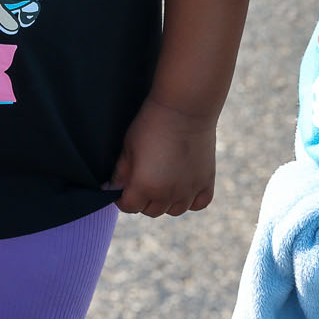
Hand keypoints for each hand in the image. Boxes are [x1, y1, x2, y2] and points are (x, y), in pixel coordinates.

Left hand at [106, 97, 216, 216]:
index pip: (129, 207)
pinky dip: (191, 200)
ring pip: (174, 210)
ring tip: (162, 184)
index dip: (122, 199)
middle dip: (142, 200)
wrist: (185, 108)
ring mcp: (189, 190)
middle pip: (151, 211)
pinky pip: (198, 203)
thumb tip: (111, 188)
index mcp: (145, 187)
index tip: (121, 189)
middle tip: (141, 182)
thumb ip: (120, 172)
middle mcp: (168, 195)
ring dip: (166, 202)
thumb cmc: (151, 124)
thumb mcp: (128, 147)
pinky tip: (184, 187)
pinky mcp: (206, 181)